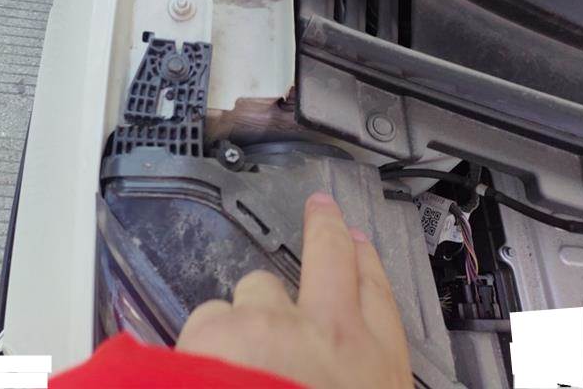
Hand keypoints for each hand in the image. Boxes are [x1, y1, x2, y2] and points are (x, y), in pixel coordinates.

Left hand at [176, 192, 412, 387]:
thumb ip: (342, 379)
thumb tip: (332, 377)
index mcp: (371, 370)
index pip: (380, 300)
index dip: (370, 266)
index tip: (361, 245)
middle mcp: (327, 335)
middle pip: (330, 260)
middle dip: (327, 232)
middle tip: (322, 212)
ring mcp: (271, 323)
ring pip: (258, 287)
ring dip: (250, 309)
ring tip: (239, 346)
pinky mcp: (219, 326)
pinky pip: (210, 315)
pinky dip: (206, 338)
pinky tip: (202, 367)